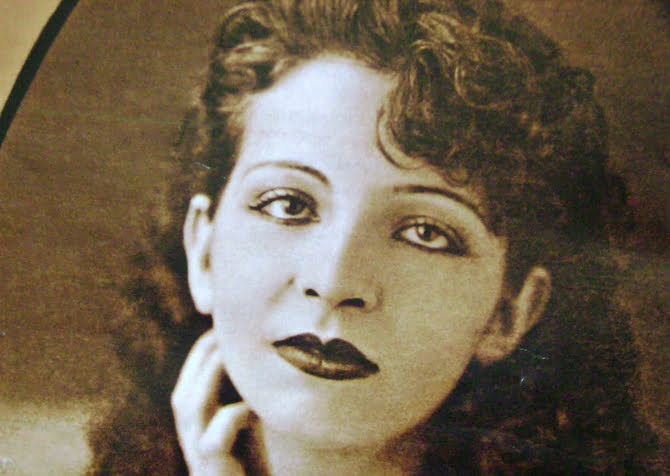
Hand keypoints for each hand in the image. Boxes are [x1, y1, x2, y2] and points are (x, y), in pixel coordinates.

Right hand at [172, 330, 250, 474]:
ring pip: (189, 407)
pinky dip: (231, 415)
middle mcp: (191, 440)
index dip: (203, 353)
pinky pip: (213, 438)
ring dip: (209, 376)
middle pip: (184, 392)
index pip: (189, 383)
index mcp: (196, 428)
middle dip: (202, 357)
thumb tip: (256, 359)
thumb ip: (243, 397)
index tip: (225, 330)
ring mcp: (198, 456)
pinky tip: (252, 407)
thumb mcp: (247, 427)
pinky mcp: (212, 470)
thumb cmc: (250, 466)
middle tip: (224, 333)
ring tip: (229, 356)